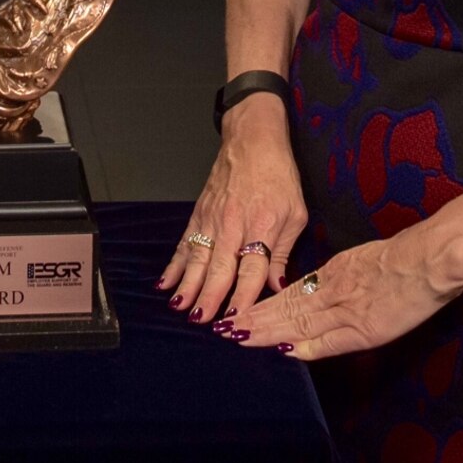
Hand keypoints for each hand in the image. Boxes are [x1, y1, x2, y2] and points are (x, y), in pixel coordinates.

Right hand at [160, 96, 305, 327]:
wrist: (252, 140)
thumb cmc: (279, 176)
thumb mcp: (296, 213)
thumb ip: (285, 252)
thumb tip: (279, 287)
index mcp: (263, 227)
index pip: (252, 270)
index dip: (243, 297)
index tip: (236, 321)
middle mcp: (234, 225)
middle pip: (220, 268)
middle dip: (210, 297)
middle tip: (201, 322)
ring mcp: (212, 219)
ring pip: (198, 258)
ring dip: (188, 285)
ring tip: (180, 308)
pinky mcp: (199, 213)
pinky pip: (184, 243)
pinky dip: (174, 264)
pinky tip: (165, 283)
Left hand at [233, 224, 462, 359]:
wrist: (429, 259)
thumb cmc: (402, 257)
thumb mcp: (360, 260)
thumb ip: (337, 277)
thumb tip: (317, 289)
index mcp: (333, 273)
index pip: (289, 294)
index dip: (262, 305)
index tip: (239, 313)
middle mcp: (332, 291)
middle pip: (286, 308)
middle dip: (254, 320)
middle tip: (225, 328)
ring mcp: (347, 310)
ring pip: (299, 322)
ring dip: (268, 332)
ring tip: (239, 337)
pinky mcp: (365, 328)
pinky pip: (330, 339)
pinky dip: (306, 346)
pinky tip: (284, 351)